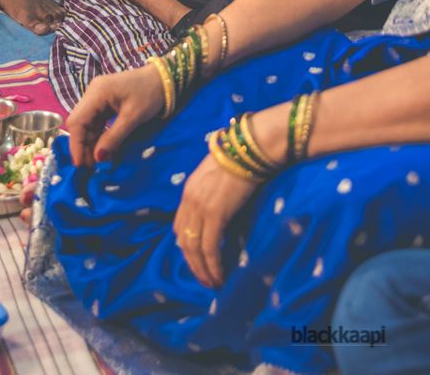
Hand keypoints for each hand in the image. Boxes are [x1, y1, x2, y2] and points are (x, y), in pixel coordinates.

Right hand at [66, 64, 165, 166]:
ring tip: (96, 161)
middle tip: (90, 166)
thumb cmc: (150, 94)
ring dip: (90, 142)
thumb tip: (98, 158)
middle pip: (79, 122)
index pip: (77, 121)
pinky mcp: (104, 101)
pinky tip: (102, 149)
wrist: (164, 78)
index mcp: (97, 92)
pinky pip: (95, 120)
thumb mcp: (133, 117)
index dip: (76, 144)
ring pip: (86, 123)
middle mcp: (93, 92)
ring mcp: (98, 96)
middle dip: (82, 145)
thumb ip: (113, 137)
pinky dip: (98, 135)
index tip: (80, 164)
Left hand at [173, 152, 258, 287]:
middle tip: (204, 280)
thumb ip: (211, 192)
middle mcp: (189, 201)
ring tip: (213, 283)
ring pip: (194, 249)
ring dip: (202, 271)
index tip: (198, 261)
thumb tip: (219, 210)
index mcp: (188, 191)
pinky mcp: (215, 214)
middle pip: (184, 242)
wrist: (250, 147)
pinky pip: (210, 248)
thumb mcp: (217, 175)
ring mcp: (200, 208)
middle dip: (193, 265)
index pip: (179, 227)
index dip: (187, 247)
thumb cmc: (240, 157)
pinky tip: (220, 276)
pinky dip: (213, 266)